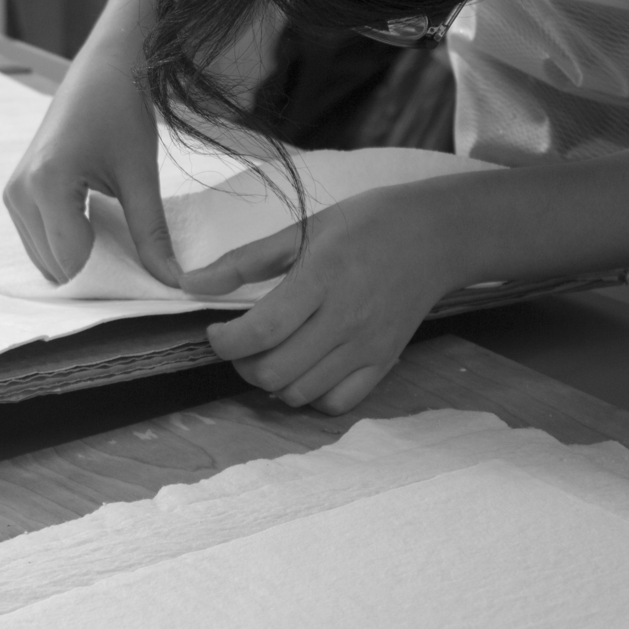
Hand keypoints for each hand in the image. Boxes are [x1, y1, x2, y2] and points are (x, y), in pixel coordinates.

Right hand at [3, 40, 179, 285]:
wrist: (103, 69)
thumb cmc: (122, 112)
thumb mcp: (142, 176)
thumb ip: (152, 234)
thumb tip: (173, 282)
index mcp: (47, 184)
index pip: (73, 260)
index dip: (109, 280)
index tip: (143, 283)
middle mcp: (20, 193)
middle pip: (56, 265)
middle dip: (95, 275)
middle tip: (135, 268)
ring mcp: (12, 195)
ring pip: (45, 259)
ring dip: (80, 264)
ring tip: (117, 248)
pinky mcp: (14, 194)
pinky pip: (39, 242)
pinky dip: (67, 248)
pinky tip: (96, 235)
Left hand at [183, 183, 472, 414]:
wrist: (437, 235)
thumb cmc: (366, 225)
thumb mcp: (303, 228)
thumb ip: (244, 261)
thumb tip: (191, 283)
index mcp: (321, 278)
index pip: (262, 330)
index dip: (225, 341)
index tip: (215, 330)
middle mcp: (345, 320)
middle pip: (275, 372)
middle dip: (242, 364)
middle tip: (241, 343)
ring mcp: (366, 347)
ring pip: (299, 393)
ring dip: (272, 382)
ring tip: (271, 353)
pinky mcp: (383, 363)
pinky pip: (336, 403)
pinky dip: (310, 396)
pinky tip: (304, 369)